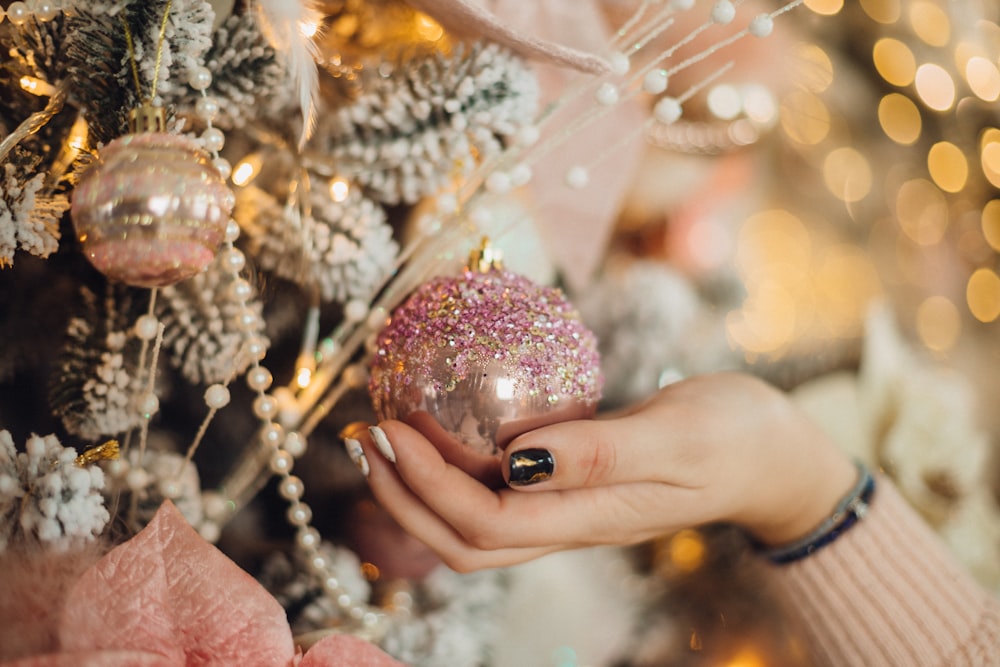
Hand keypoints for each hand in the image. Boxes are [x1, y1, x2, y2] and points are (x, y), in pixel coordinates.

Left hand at [353, 372, 856, 571]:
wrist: (773, 458)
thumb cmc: (734, 438)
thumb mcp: (677, 436)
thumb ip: (601, 452)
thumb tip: (517, 460)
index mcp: (588, 519)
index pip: (485, 523)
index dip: (427, 486)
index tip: (389, 430)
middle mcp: (568, 527)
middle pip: (464, 542)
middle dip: (403, 498)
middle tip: (365, 437)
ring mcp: (569, 514)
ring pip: (475, 527)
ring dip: (419, 489)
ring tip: (384, 436)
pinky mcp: (572, 490)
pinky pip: (499, 496)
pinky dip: (456, 471)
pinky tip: (443, 429)